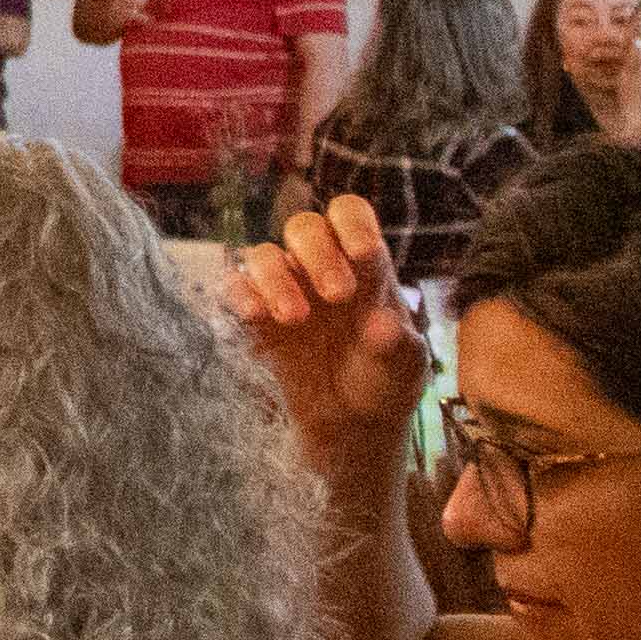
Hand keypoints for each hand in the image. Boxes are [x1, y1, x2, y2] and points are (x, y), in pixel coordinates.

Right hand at [220, 192, 428, 465]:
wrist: (352, 424)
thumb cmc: (386, 382)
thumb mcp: (405, 365)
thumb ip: (395, 343)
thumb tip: (382, 324)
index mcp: (363, 265)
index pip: (349, 215)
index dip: (352, 223)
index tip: (363, 253)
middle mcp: (319, 267)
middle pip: (303, 227)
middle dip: (318, 254)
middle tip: (338, 294)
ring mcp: (284, 289)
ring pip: (263, 254)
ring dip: (276, 278)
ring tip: (295, 318)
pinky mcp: (256, 317)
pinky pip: (235, 289)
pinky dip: (240, 296)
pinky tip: (255, 316)